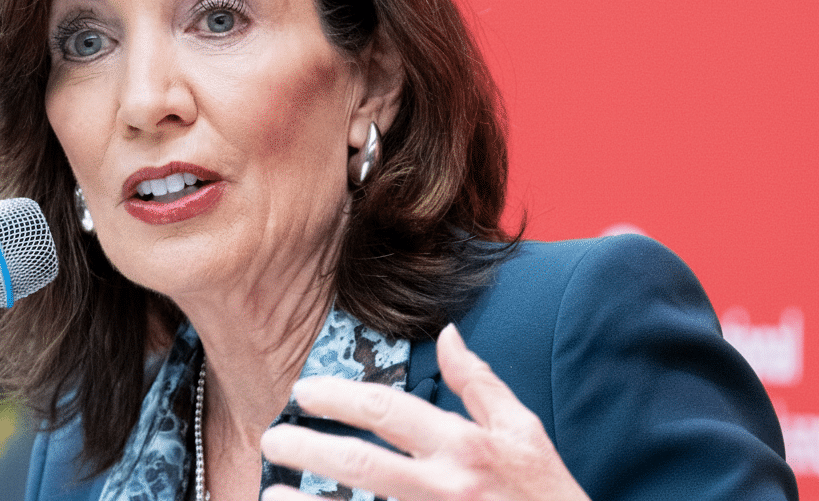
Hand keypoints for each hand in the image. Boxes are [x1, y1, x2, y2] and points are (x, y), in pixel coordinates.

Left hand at [259, 324, 588, 500]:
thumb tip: (448, 334)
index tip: (305, 391)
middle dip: (309, 445)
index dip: (339, 397)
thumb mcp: (524, 433)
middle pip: (360, 462)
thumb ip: (481, 384)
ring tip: (271, 491)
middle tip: (274, 435)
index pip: (388, 411)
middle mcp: (446, 487)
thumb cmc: (547, 496)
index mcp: (467, 447)